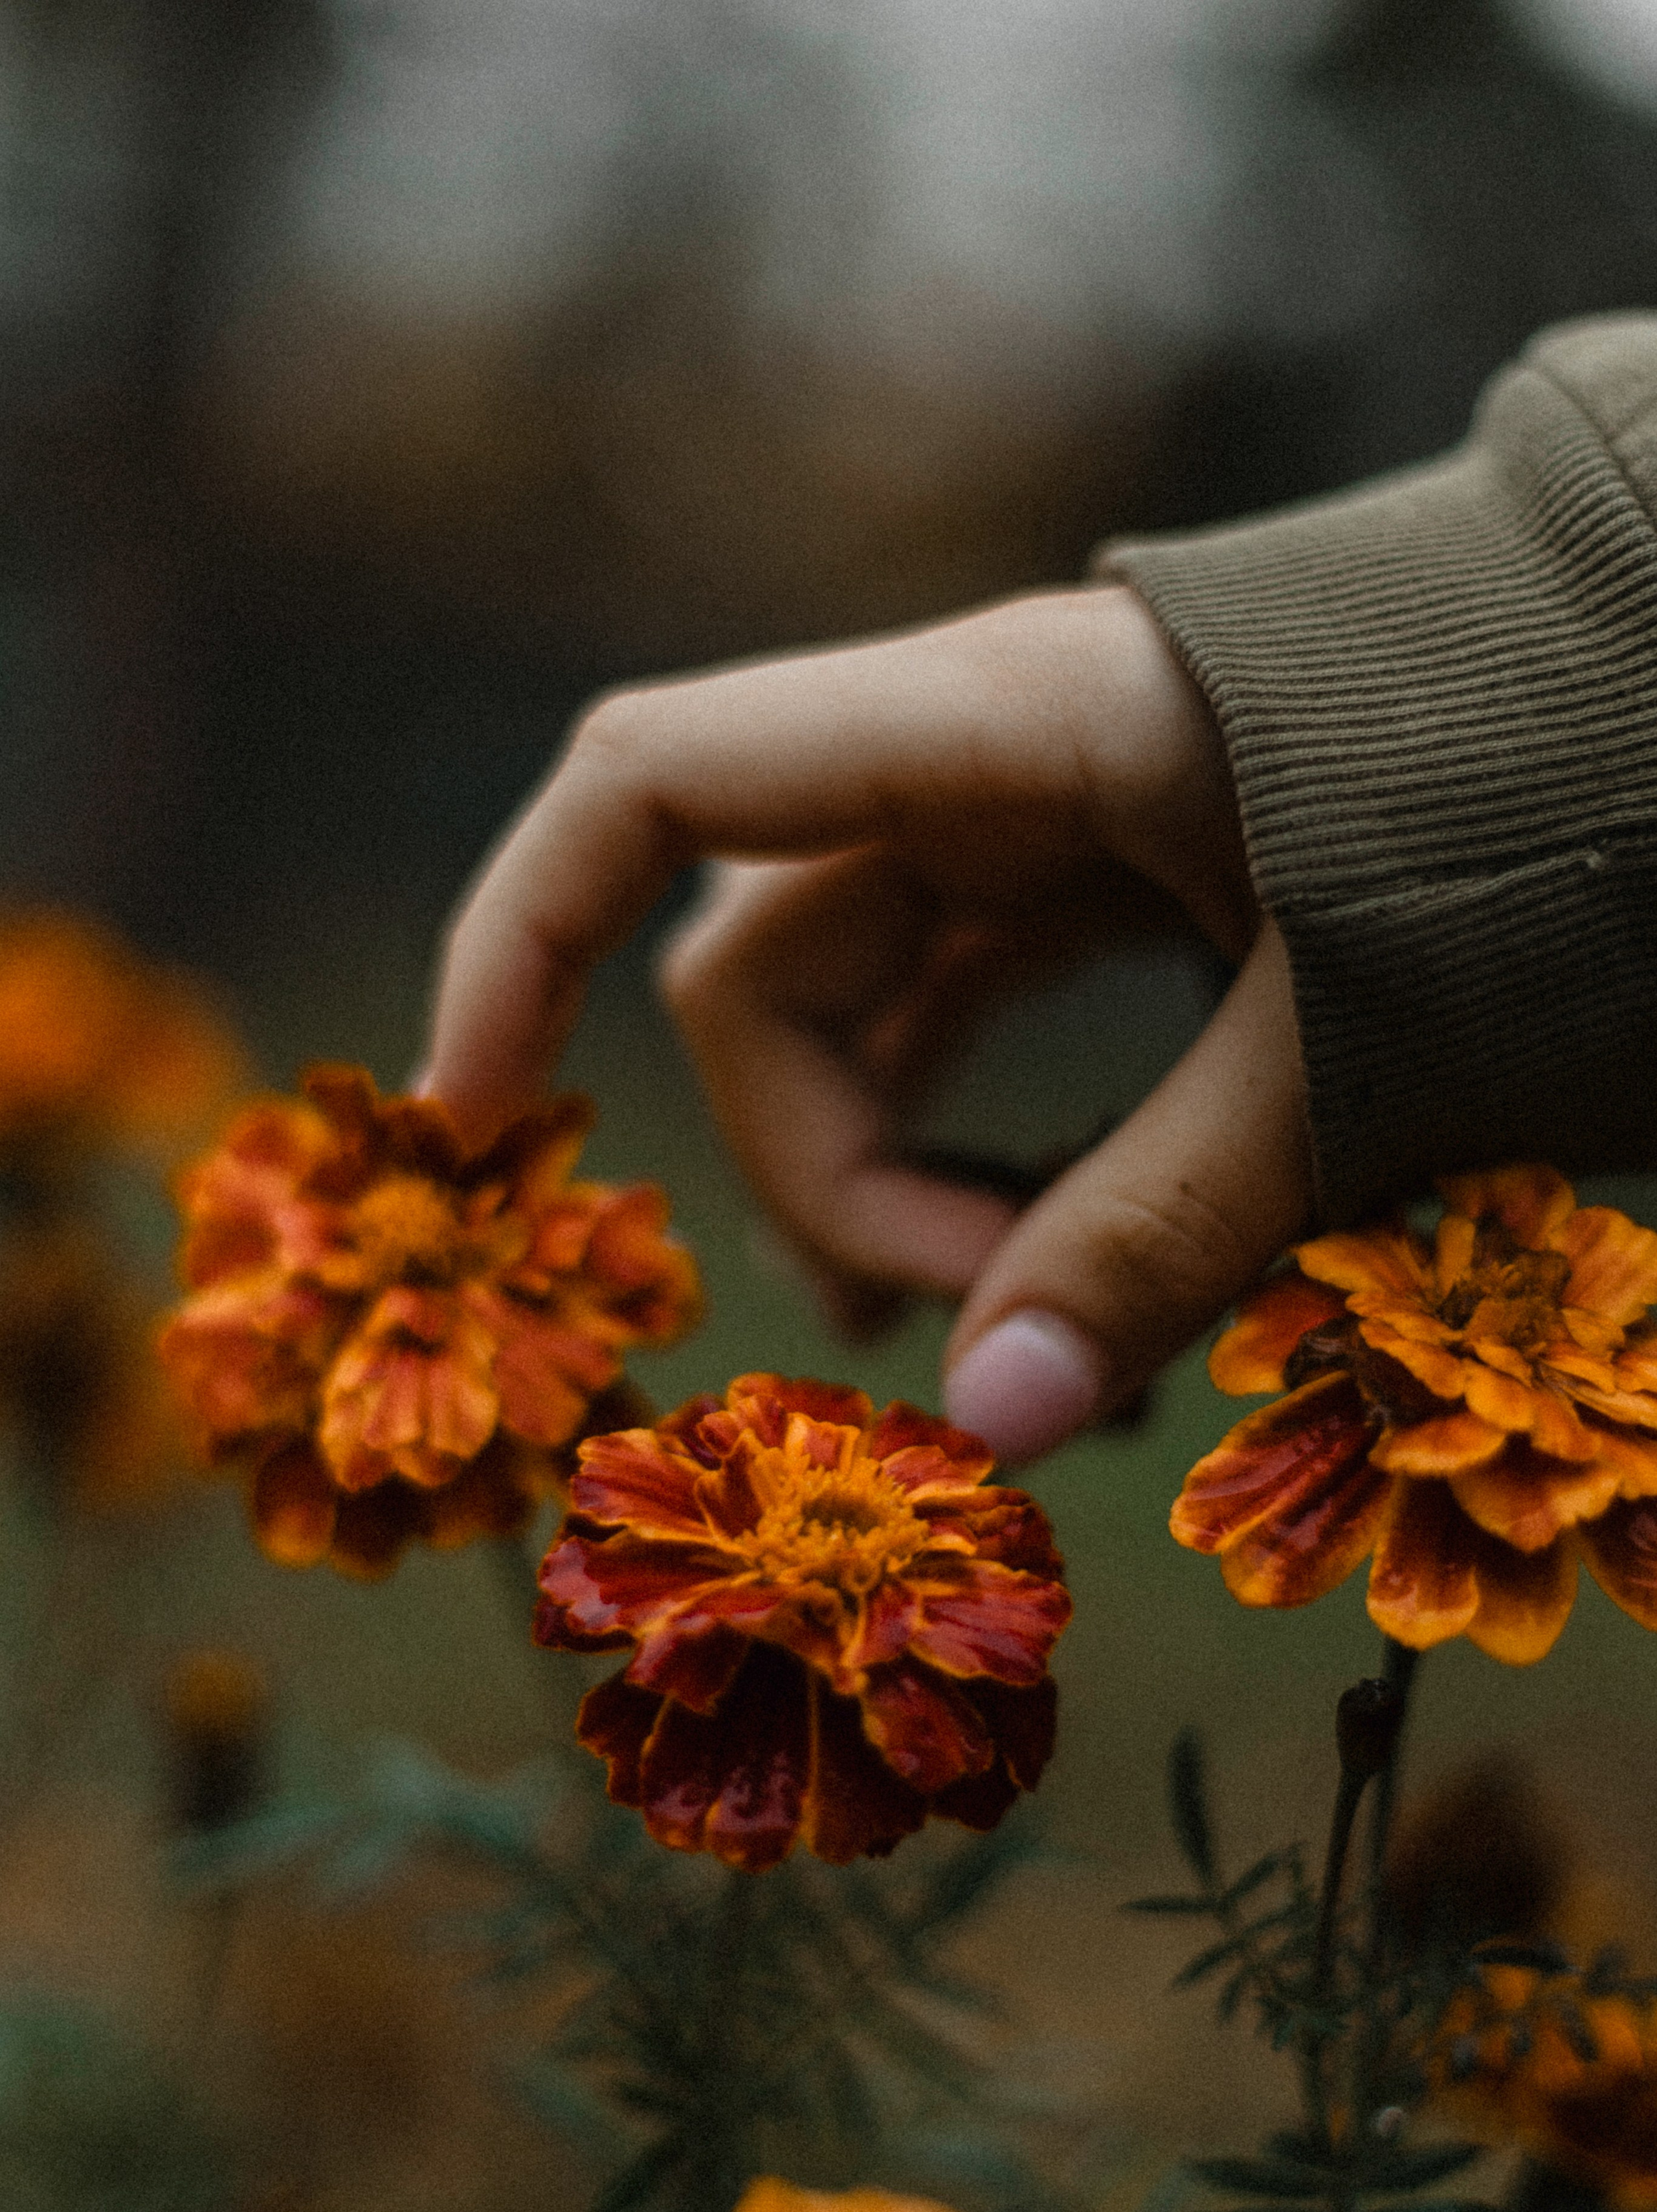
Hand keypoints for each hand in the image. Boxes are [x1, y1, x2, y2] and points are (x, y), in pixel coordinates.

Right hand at [424, 585, 1312, 1461]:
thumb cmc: (1537, 826)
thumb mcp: (1346, 1044)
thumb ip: (1162, 1228)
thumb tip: (983, 1426)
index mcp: (1000, 727)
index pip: (657, 785)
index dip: (519, 935)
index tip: (466, 1124)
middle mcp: (981, 760)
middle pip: (770, 981)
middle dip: (838, 1178)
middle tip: (993, 1341)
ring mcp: (1036, 823)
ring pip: (866, 1024)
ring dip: (914, 1191)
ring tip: (1040, 1347)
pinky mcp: (1101, 884)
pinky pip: (971, 1026)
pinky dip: (987, 1151)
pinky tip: (1062, 1267)